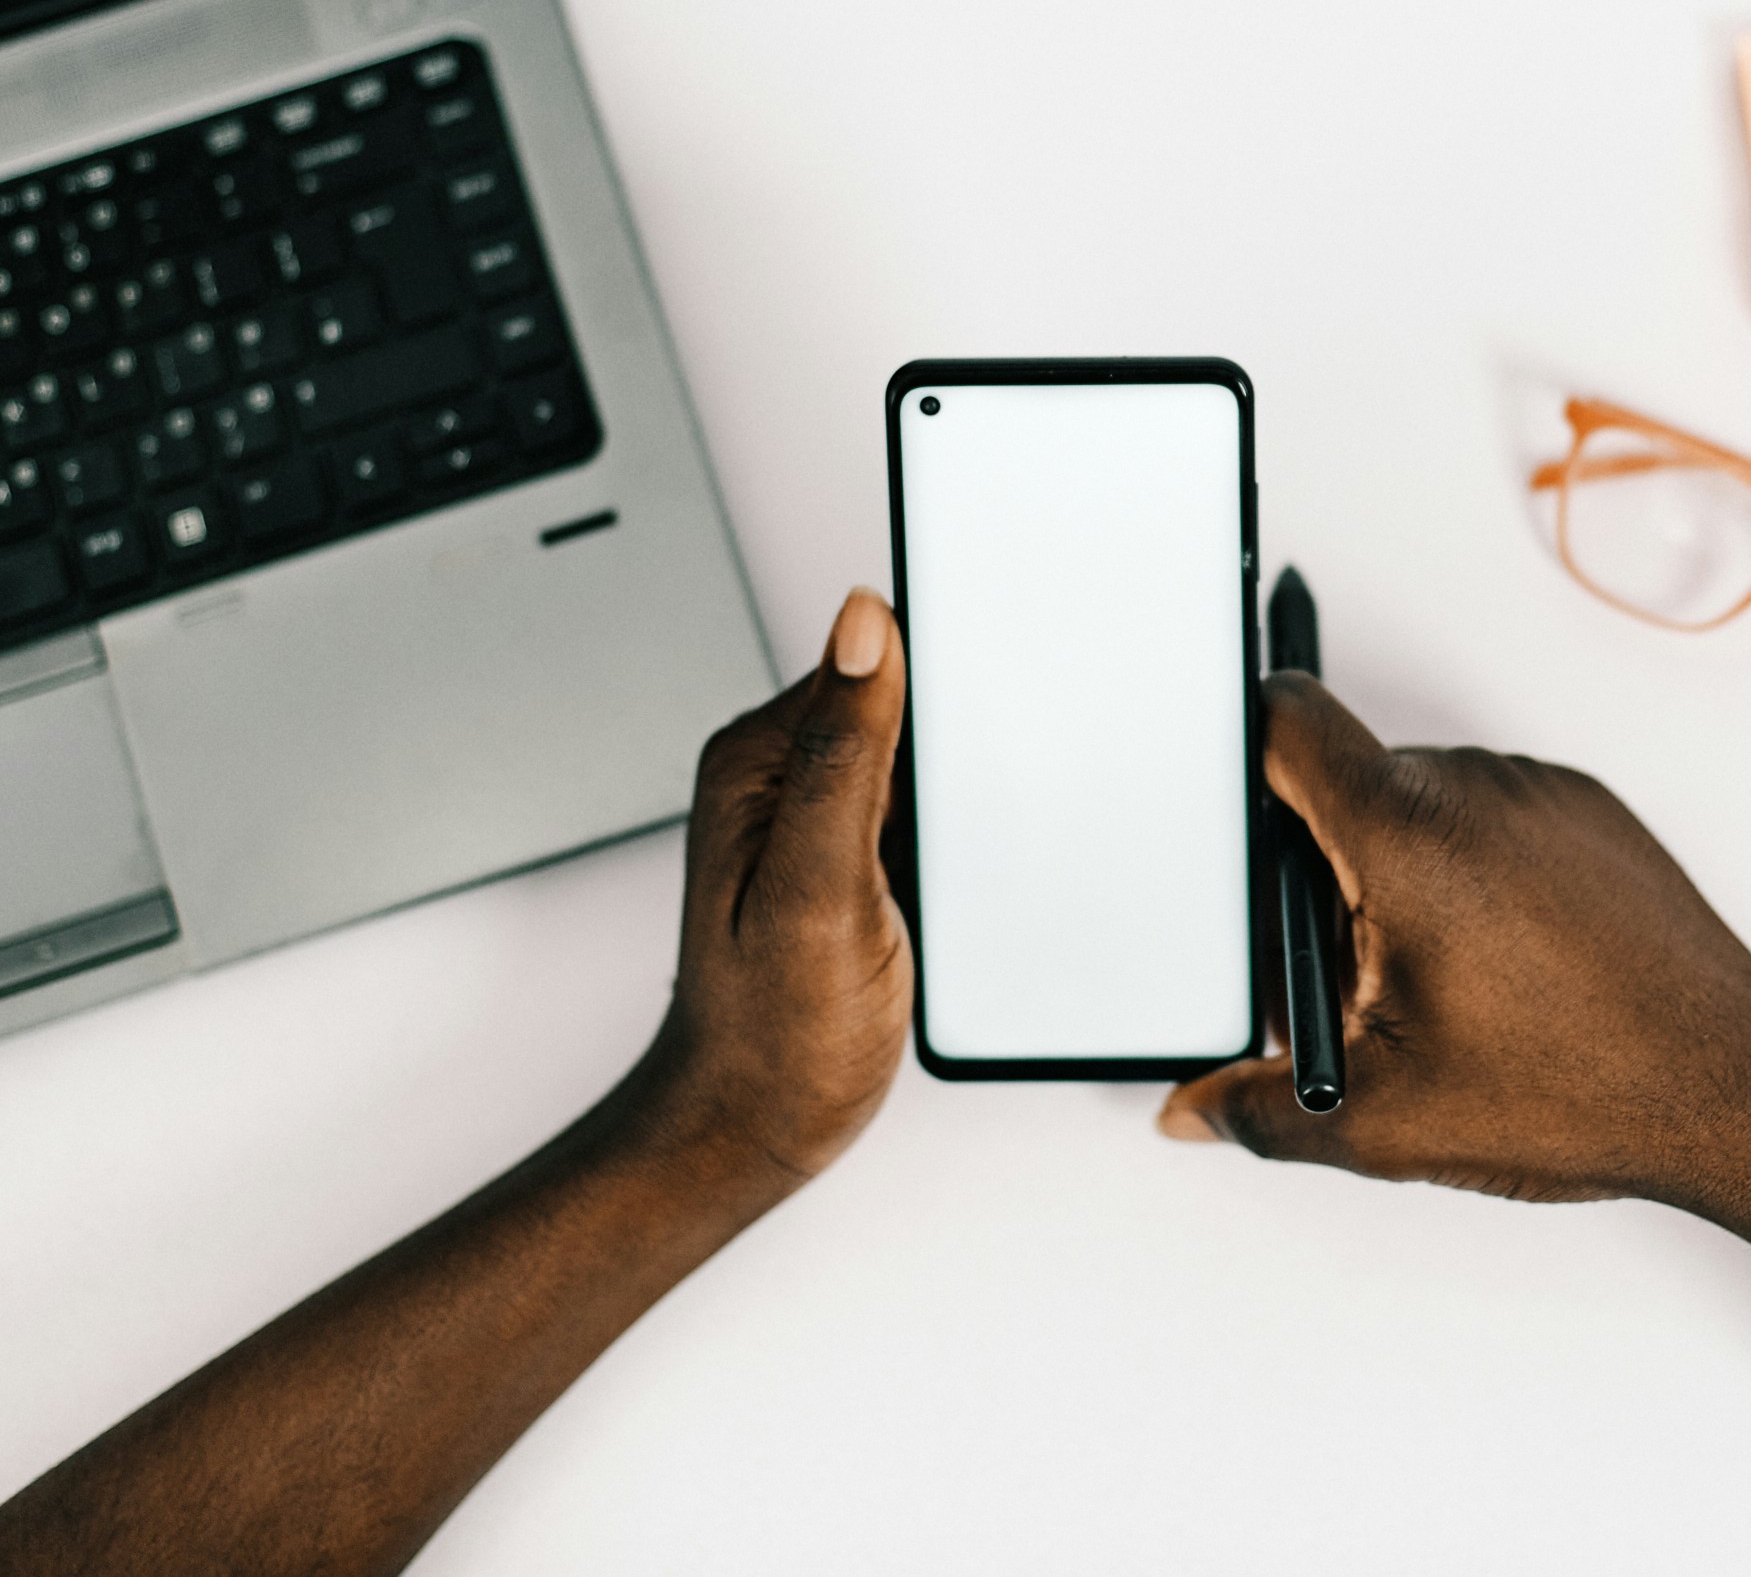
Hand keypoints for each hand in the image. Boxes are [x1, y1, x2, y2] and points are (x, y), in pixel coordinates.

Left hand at [629, 587, 913, 1191]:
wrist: (757, 1128)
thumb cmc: (772, 1033)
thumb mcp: (817, 886)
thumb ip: (845, 753)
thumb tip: (864, 622)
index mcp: (759, 760)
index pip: (869, 662)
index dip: (946, 672)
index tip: (993, 713)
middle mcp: (784, 778)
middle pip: (906, 705)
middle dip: (963, 741)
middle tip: (968, 826)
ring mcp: (821, 820)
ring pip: (926, 762)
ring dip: (964, 794)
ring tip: (956, 866)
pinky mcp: (855, 860)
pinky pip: (927, 816)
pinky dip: (957, 838)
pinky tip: (958, 884)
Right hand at [1162, 674, 1750, 1216]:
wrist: (1738, 1087)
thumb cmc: (1588, 1088)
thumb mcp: (1388, 1118)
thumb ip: (1265, 1107)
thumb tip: (1196, 1110)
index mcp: (1407, 835)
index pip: (1287, 721)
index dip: (1240, 749)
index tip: (1223, 798)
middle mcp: (1475, 786)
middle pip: (1347, 784)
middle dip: (1322, 871)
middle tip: (1342, 974)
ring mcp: (1540, 790)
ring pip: (1420, 803)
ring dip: (1399, 872)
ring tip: (1435, 983)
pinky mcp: (1590, 809)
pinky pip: (1492, 812)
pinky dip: (1470, 869)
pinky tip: (1498, 961)